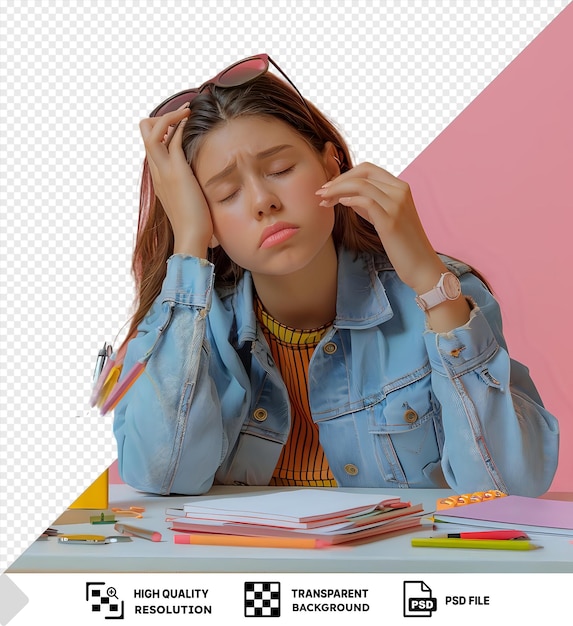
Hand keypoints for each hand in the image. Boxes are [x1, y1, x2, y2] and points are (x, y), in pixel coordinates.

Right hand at [139, 106, 212, 256]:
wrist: (191, 238)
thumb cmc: (195, 224)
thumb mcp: (189, 201)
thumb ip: (190, 188)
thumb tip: (202, 187)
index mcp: (159, 178)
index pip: (150, 144)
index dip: (161, 131)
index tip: (180, 127)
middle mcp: (157, 171)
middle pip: (143, 132)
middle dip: (160, 117)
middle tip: (182, 116)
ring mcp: (164, 170)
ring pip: (151, 130)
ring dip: (170, 115)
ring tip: (188, 111)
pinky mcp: (177, 171)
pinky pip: (172, 139)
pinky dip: (180, 124)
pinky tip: (193, 121)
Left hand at [316, 162, 444, 292]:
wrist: (421, 266)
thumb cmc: (402, 244)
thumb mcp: (385, 217)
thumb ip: (369, 204)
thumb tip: (345, 195)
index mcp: (400, 187)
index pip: (368, 169)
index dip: (345, 175)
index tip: (329, 187)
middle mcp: (400, 191)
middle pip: (363, 172)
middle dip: (338, 180)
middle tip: (321, 193)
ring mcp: (397, 205)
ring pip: (361, 185)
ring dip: (337, 190)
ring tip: (323, 201)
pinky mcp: (391, 221)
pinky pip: (366, 201)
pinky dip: (349, 200)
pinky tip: (339, 205)